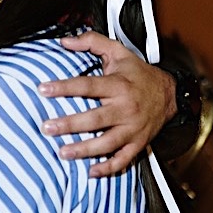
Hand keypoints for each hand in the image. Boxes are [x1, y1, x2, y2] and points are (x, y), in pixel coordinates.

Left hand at [37, 30, 174, 177]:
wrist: (170, 94)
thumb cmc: (139, 74)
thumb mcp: (118, 52)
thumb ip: (92, 41)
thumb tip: (65, 41)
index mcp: (118, 85)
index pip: (87, 86)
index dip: (64, 87)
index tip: (43, 89)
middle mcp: (126, 108)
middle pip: (95, 119)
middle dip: (69, 124)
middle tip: (47, 128)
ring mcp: (132, 128)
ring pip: (107, 143)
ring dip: (84, 150)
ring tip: (63, 152)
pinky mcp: (138, 143)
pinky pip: (123, 159)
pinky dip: (108, 168)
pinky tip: (91, 172)